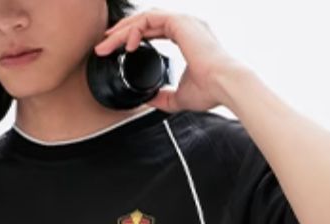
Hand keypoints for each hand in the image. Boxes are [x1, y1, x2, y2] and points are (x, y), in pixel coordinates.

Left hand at [92, 10, 242, 112]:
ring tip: (107, 44)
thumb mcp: (179, 97)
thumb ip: (163, 96)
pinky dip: (134, 29)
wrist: (224, 84)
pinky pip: (149, 20)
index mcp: (187, 36)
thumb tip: (149, 100)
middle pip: (145, 22)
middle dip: (122, 32)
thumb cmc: (210, 90)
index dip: (134, 37)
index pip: (154, 30)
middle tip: (105, 45)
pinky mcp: (179, 21)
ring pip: (144, 18)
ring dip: (123, 30)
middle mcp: (185, 24)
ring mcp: (183, 20)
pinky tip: (125, 43)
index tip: (118, 48)